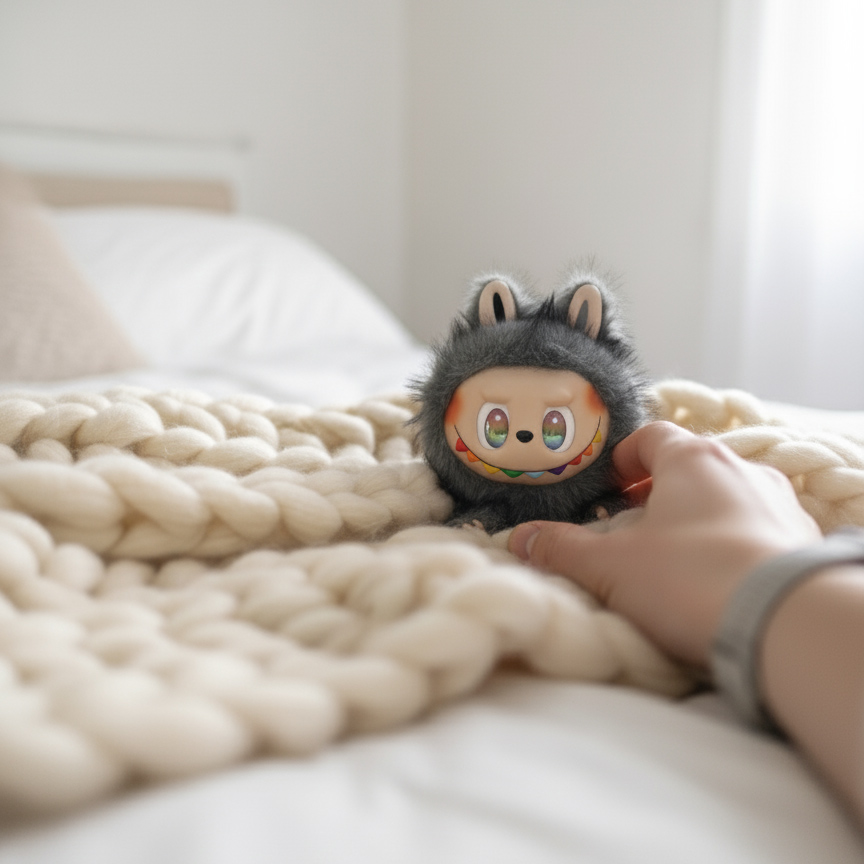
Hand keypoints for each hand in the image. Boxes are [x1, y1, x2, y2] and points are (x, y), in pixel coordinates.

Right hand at [508, 421, 820, 667]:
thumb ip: (561, 549)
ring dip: (698, 518)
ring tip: (674, 558)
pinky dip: (733, 543)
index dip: (622, 460)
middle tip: (631, 528)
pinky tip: (717, 580)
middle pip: (690, 467)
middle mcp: (742, 469)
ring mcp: (779, 503)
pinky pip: (758, 529)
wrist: (785, 626)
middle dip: (657, 494)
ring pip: (727, 497)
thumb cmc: (691, 579)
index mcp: (693, 459)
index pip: (652, 436)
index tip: (606, 491)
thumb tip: (519, 540)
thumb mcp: (610, 567)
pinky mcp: (802, 542)